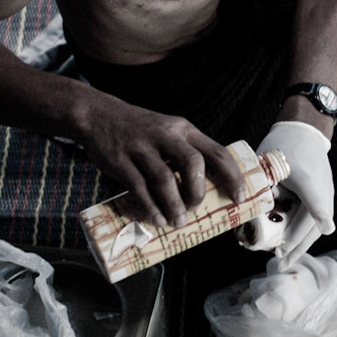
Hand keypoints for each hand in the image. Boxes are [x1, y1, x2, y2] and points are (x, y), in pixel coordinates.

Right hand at [81, 96, 243, 226]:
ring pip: (165, 179)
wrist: (97, 114)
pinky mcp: (121, 159)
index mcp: (183, 129)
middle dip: (198, 192)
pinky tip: (157, 219)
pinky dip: (150, 207)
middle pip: (193, 164)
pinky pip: (139, 187)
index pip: (216, 152)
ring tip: (178, 222)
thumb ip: (184, 153)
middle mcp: (166, 135)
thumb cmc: (139, 130)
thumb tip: (205, 191)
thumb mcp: (167, 132)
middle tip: (196, 210)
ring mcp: (142, 146)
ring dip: (174, 205)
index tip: (239, 197)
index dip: (232, 177)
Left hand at [258, 119, 333, 258]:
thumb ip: (260, 185)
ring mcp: (325, 195)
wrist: (304, 130)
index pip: (314, 207)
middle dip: (297, 245)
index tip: (305, 239)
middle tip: (280, 261)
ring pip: (316, 226)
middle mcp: (322, 191)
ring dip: (301, 243)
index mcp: (309, 182)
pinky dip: (303, 233)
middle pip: (315, 226)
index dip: (308, 225)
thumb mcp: (269, 162)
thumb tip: (243, 207)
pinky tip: (290, 243)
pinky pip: (315, 220)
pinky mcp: (323, 197)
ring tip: (285, 258)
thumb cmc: (284, 145)